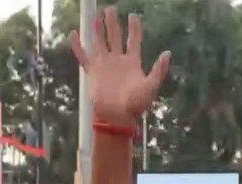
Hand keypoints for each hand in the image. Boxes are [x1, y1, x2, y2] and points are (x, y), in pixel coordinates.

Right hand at [69, 8, 170, 126]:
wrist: (118, 116)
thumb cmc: (136, 104)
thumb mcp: (152, 86)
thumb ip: (159, 69)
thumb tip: (167, 53)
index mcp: (132, 63)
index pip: (133, 40)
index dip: (134, 28)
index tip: (133, 16)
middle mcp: (117, 61)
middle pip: (115, 37)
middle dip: (113, 23)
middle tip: (110, 9)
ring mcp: (104, 65)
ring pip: (99, 42)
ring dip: (97, 30)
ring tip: (96, 15)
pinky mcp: (92, 72)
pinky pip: (83, 55)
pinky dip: (77, 45)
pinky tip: (74, 34)